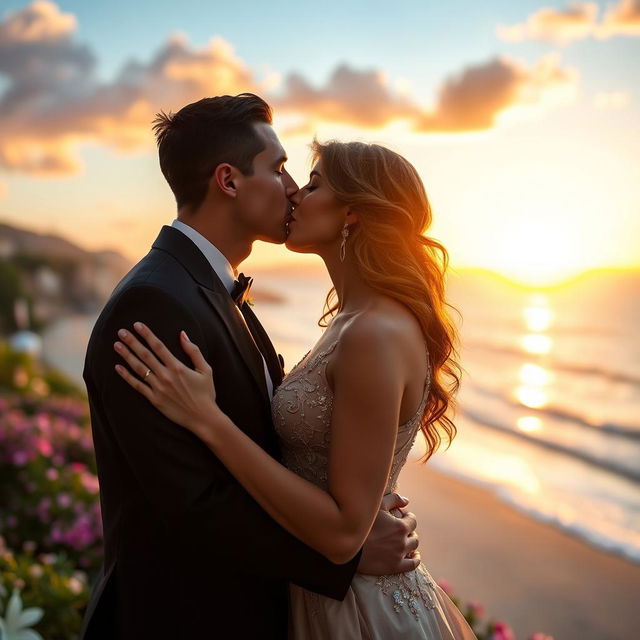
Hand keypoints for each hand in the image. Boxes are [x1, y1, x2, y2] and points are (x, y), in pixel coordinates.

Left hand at [113, 322, 220, 439]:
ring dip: (127, 356)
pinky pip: (137, 386)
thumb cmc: (206, 393)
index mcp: (178, 367)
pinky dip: (127, 376)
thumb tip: (182, 334)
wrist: (203, 418)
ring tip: (117, 345)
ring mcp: (158, 388)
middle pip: (145, 355)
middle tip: (121, 332)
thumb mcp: (206, 369)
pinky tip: (118, 368)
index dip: (147, 334)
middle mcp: (166, 376)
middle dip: (132, 342)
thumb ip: (193, 351)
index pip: (158, 347)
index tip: (137, 325)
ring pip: (139, 369)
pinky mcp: (154, 399)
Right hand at [357, 492, 419, 574]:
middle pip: (414, 535)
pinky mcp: (395, 567)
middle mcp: (403, 541)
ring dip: (411, 543)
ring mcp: (399, 555)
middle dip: (409, 531)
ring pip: (414, 548)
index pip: (412, 520)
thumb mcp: (378, 505)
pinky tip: (414, 556)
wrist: (350, 546)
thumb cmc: (363, 523)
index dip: (407, 517)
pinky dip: (415, 559)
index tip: (401, 517)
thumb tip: (406, 501)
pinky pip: (412, 564)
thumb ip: (394, 499)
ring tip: (404, 541)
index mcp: (400, 526)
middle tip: (400, 530)